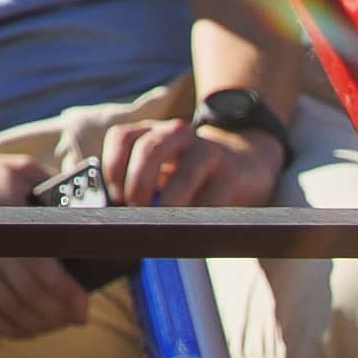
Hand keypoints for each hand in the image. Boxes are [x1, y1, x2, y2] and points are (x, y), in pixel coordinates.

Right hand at [0, 144, 95, 339]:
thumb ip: (54, 186)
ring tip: (54, 324)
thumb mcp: (19, 168)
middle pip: (29, 295)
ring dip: (36, 324)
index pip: (44, 268)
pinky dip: (7, 327)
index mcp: (9, 215)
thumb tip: (91, 209)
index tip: (83, 306)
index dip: (68, 294)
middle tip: (76, 318)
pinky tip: (24, 328)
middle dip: (58, 314)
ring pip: (8, 308)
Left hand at [100, 111, 284, 213]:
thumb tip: (115, 213)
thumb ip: (140, 180)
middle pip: (149, 149)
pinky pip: (212, 198)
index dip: (113, 167)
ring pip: (184, 174)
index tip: (116, 196)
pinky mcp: (231, 174)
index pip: (122, 137)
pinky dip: (198, 216)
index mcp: (153, 131)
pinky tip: (191, 226)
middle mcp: (178, 135)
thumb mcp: (162, 166)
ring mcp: (207, 152)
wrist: (244, 162)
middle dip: (138, 184)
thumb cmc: (191, 171)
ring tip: (165, 220)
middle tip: (137, 209)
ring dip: (170, 202)